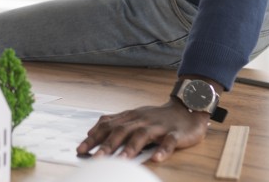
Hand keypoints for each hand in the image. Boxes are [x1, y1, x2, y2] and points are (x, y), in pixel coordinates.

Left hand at [76, 100, 208, 161]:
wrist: (187, 108)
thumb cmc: (157, 117)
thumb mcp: (133, 117)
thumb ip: (114, 124)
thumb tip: (91, 132)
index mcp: (130, 117)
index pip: (108, 126)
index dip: (94, 137)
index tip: (80, 149)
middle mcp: (142, 120)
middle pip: (122, 131)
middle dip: (107, 145)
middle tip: (96, 159)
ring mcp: (159, 126)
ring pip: (143, 135)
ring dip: (131, 148)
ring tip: (121, 160)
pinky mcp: (176, 133)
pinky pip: (169, 141)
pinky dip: (162, 150)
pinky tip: (156, 159)